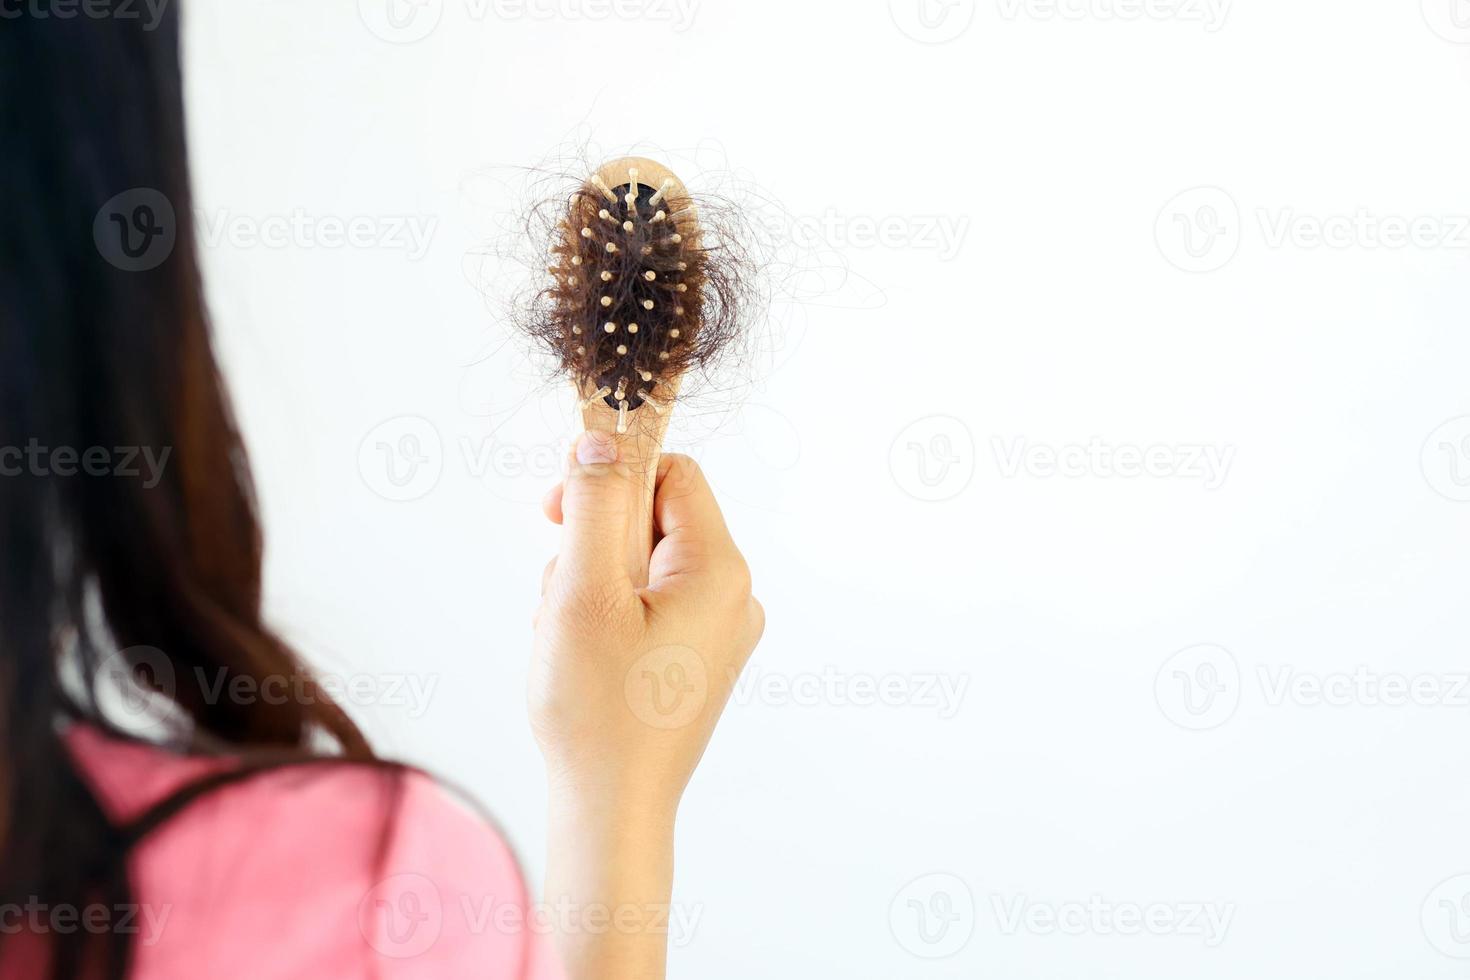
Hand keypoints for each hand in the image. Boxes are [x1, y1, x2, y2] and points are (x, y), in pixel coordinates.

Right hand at [530, 430, 763, 812]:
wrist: (613, 809)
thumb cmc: (597, 710)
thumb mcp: (582, 592)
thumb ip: (593, 506)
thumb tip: (604, 437)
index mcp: (719, 570)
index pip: (672, 474)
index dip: (611, 479)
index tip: (557, 512)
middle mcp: (734, 596)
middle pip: (653, 520)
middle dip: (592, 546)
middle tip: (559, 597)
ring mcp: (719, 632)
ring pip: (641, 566)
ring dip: (590, 585)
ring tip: (566, 638)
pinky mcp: (697, 661)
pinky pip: (648, 607)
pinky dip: (605, 618)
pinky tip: (581, 658)